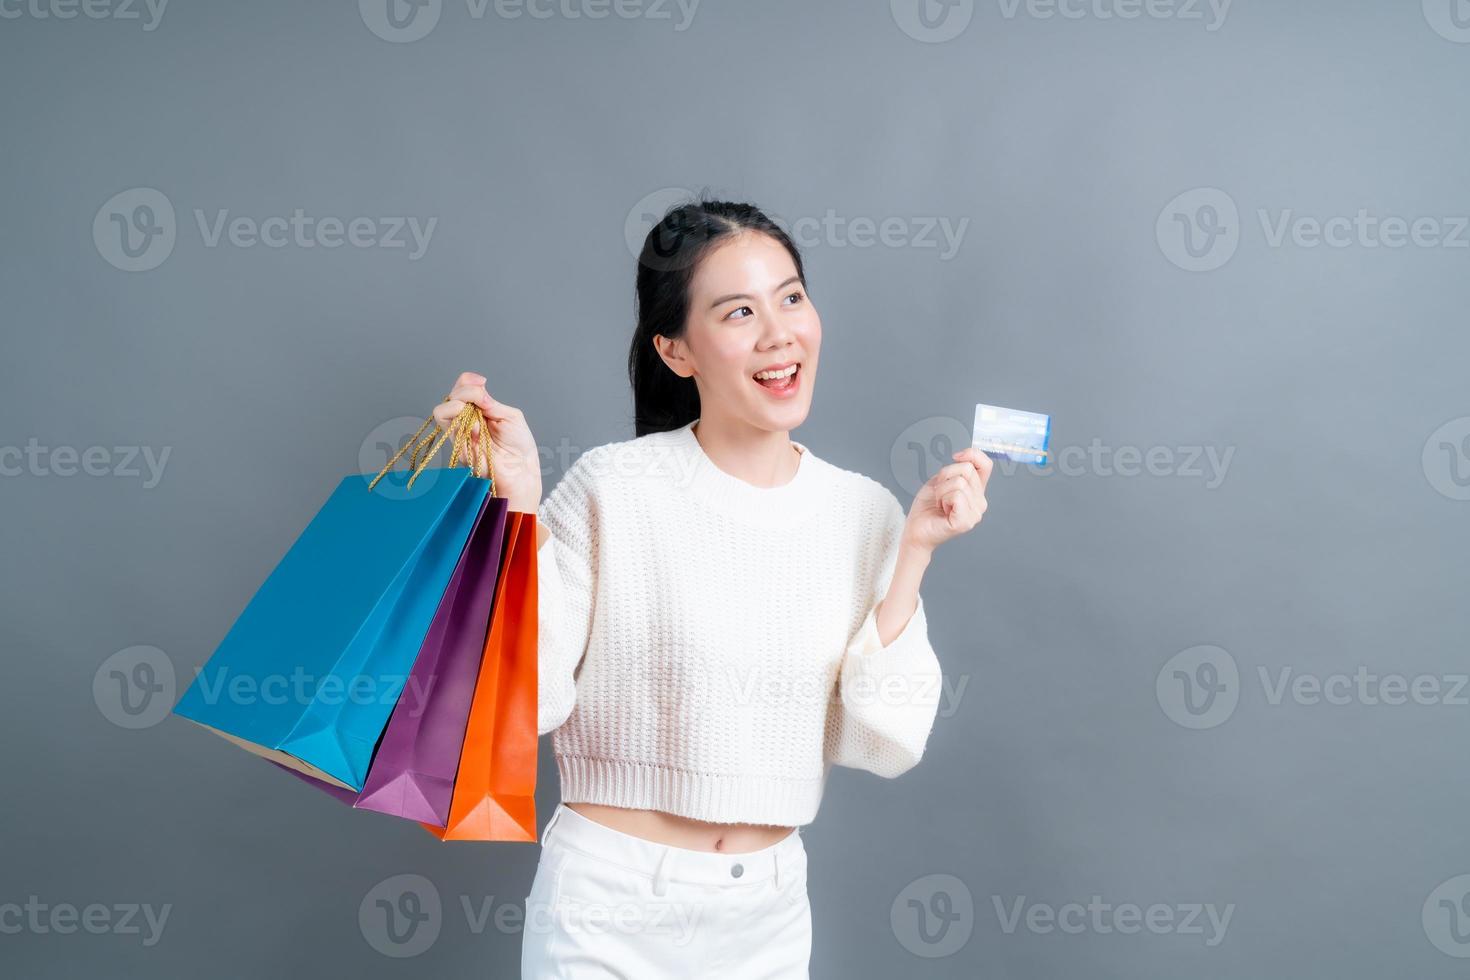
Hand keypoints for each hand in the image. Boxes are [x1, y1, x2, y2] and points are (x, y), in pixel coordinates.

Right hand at [432, 371, 543, 512]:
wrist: (520, 470)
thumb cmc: (519, 446)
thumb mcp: (510, 416)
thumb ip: (491, 403)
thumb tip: (477, 391)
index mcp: (482, 409)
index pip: (465, 388)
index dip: (469, 381)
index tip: (482, 382)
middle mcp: (468, 419)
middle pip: (453, 394)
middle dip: (466, 390)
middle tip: (482, 397)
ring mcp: (460, 431)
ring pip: (443, 408)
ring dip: (458, 402)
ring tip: (475, 411)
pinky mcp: (456, 443)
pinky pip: (444, 422)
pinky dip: (455, 415)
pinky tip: (472, 422)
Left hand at [902, 447, 992, 553]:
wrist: (915, 528)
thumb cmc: (927, 506)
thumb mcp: (942, 480)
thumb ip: (957, 469)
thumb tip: (964, 457)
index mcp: (977, 491)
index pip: (985, 464)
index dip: (972, 454)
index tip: (956, 457)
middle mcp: (980, 502)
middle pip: (967, 470)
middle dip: (945, 477)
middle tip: (939, 494)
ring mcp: (975, 514)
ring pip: (959, 482)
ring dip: (941, 490)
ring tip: (939, 503)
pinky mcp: (965, 522)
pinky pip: (956, 496)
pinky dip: (943, 499)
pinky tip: (942, 510)